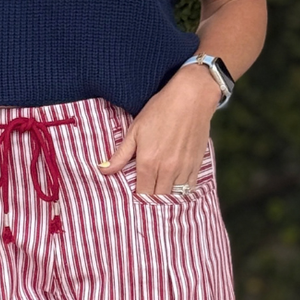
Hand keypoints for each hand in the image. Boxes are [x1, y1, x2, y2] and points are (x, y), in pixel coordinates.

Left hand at [99, 64, 219, 196]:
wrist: (191, 97)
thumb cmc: (160, 110)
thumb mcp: (135, 130)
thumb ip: (120, 155)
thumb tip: (102, 170)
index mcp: (148, 163)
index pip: (141, 194)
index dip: (136, 199)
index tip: (133, 198)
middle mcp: (166, 170)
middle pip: (158, 199)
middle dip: (151, 202)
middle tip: (145, 198)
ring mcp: (183, 169)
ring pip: (174, 196)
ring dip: (166, 197)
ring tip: (159, 195)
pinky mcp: (196, 164)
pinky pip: (189, 188)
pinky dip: (181, 191)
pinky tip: (175, 188)